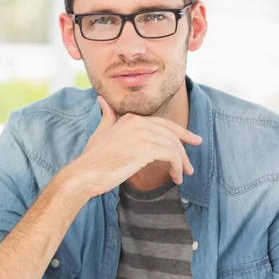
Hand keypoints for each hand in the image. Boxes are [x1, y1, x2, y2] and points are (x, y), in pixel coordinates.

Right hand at [71, 96, 201, 197]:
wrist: (85, 172)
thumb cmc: (93, 157)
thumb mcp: (101, 132)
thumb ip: (107, 116)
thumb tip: (102, 100)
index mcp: (130, 118)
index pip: (163, 124)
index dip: (180, 133)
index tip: (192, 141)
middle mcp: (138, 122)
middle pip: (171, 134)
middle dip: (184, 150)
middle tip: (190, 167)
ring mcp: (142, 135)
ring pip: (173, 146)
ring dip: (181, 163)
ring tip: (181, 176)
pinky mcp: (146, 149)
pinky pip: (171, 155)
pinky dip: (177, 167)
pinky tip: (175, 177)